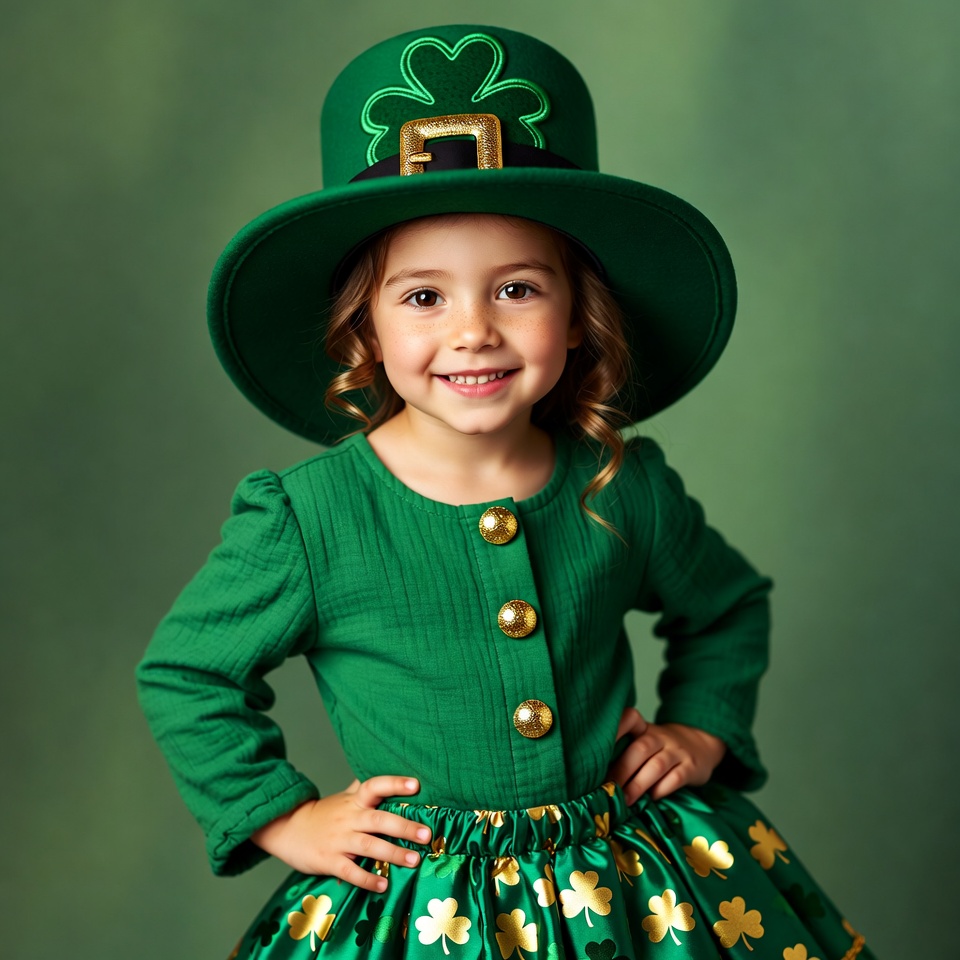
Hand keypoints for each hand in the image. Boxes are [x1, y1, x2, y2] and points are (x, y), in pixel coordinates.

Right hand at [250, 775, 430, 890]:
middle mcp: (349, 818)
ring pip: (369, 845)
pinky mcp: (329, 860)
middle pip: (379, 819)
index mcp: (354, 801)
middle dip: (404, 827)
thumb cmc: (325, 814)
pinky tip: (383, 885)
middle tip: (426, 834)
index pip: (375, 786)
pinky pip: (350, 871)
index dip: (395, 784)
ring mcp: (338, 840)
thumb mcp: (344, 798)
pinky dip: (367, 878)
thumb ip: (365, 789)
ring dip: (393, 853)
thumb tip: (389, 773)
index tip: (416, 785)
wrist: (288, 829)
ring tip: (414, 860)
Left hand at [607, 708, 726, 804]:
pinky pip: (676, 777)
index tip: (598, 745)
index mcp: (644, 729)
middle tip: (608, 789)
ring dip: (638, 784)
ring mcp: (677, 751)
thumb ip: (625, 752)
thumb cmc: (661, 748)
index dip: (615, 727)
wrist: (701, 745)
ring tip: (625, 800)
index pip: (630, 718)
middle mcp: (660, 736)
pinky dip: (662, 789)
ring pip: (657, 765)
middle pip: (640, 749)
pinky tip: (652, 798)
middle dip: (622, 770)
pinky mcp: (691, 767)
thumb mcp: (645, 740)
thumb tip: (595, 775)